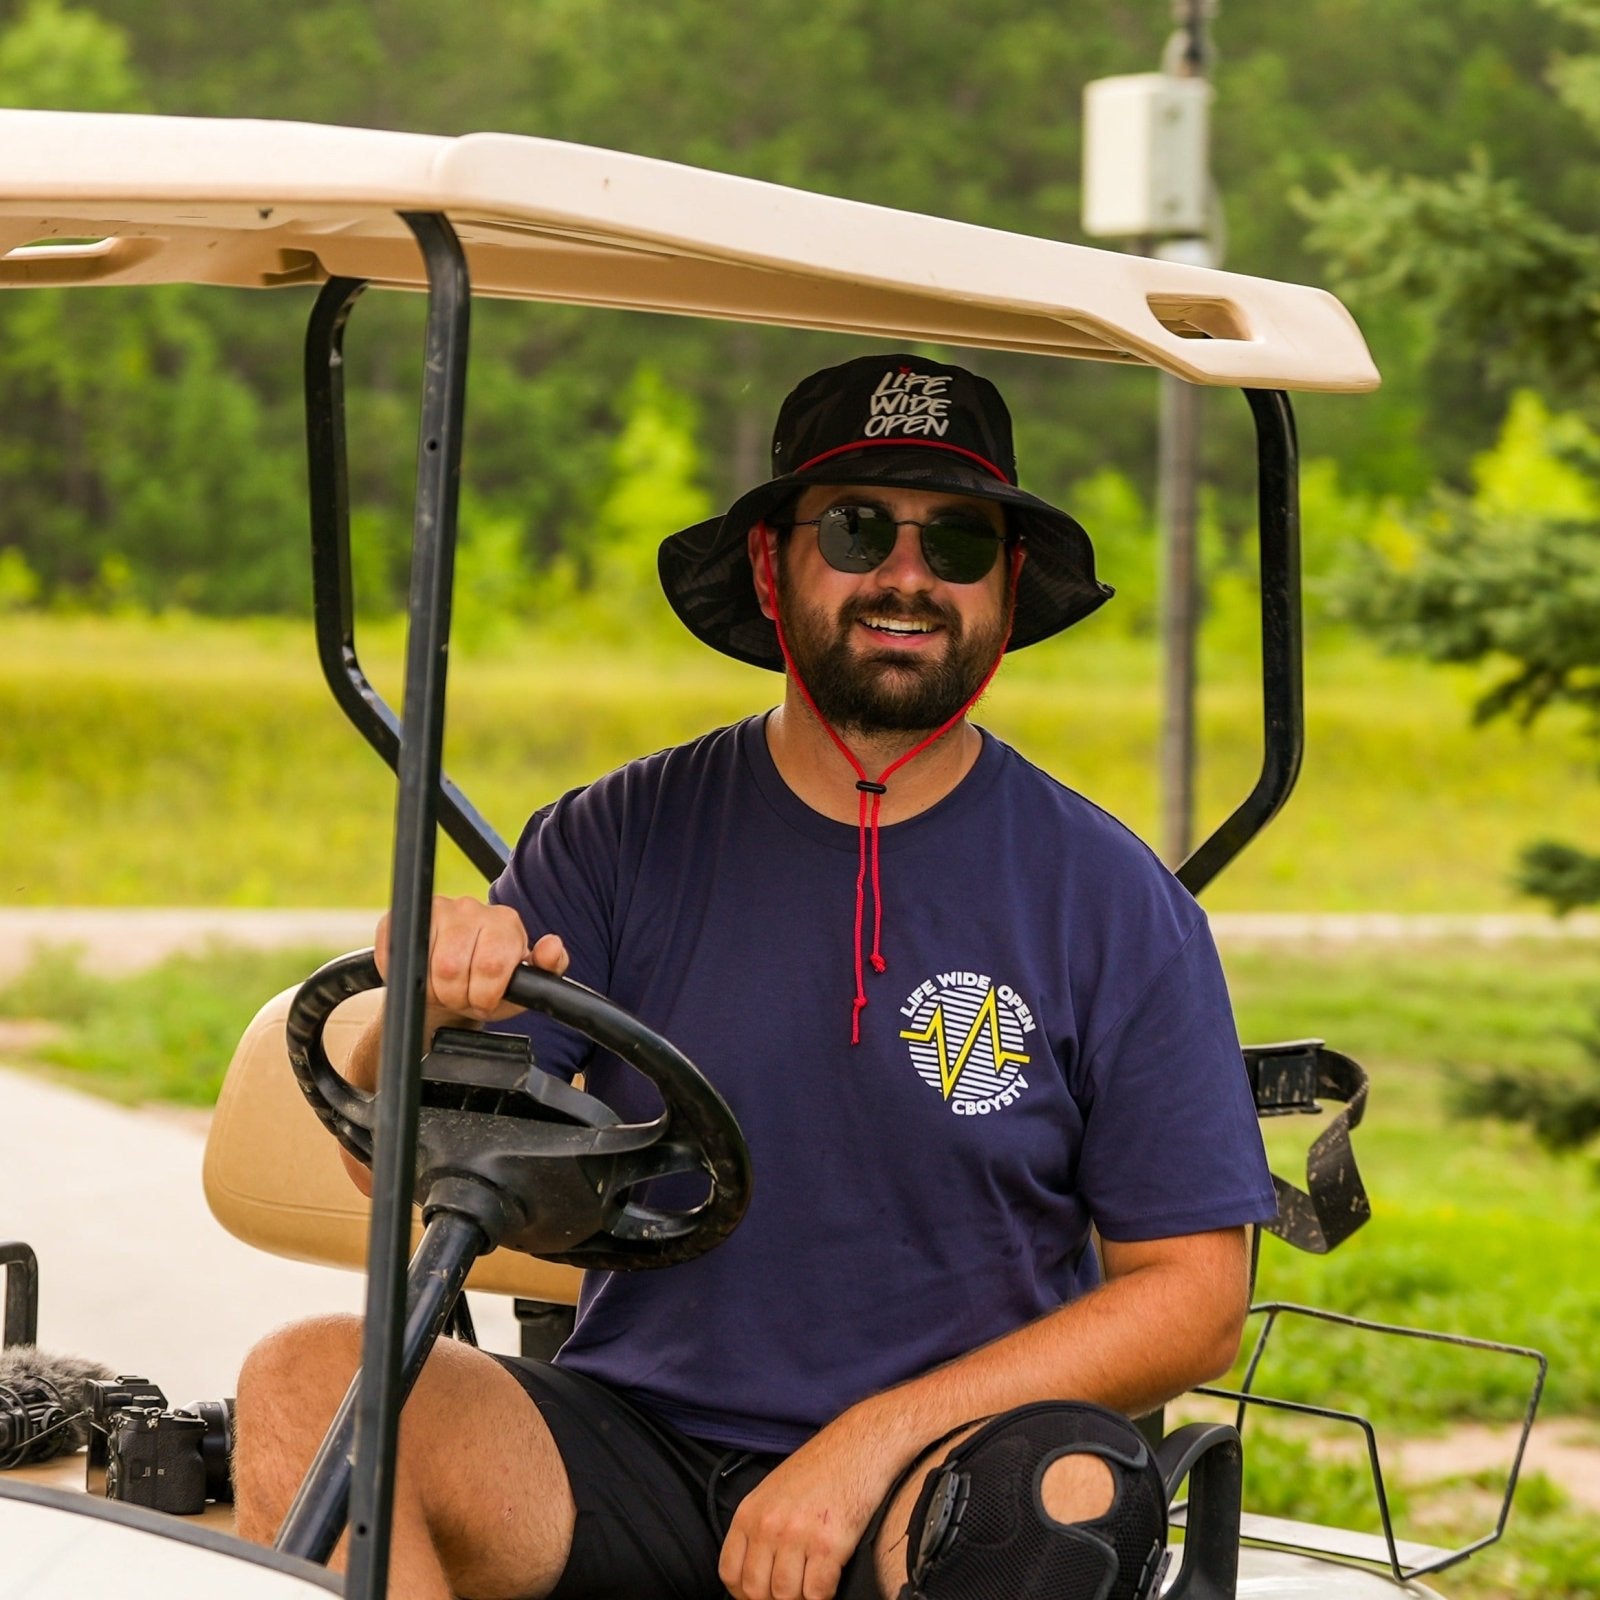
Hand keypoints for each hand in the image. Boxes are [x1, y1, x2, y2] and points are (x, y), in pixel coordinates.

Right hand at [374, 894, 568, 1029]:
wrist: (452, 989)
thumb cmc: (491, 986)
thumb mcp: (526, 986)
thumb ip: (548, 968)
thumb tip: (552, 945)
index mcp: (505, 922)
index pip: (492, 964)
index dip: (484, 994)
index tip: (485, 999)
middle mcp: (472, 908)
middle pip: (454, 967)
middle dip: (457, 996)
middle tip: (463, 997)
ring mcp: (436, 909)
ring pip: (428, 966)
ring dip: (434, 991)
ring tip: (446, 990)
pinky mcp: (401, 917)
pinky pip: (397, 955)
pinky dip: (407, 979)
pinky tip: (421, 978)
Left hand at [718, 1409, 900, 1599]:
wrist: (858, 1446)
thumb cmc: (821, 1468)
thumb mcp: (774, 1491)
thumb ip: (761, 1529)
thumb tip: (759, 1572)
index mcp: (750, 1512)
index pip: (730, 1573)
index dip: (744, 1594)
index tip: (760, 1596)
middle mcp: (769, 1525)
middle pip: (756, 1591)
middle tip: (792, 1592)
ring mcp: (797, 1536)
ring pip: (786, 1597)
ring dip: (801, 1597)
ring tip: (812, 1582)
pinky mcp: (828, 1546)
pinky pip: (818, 1594)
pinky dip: (825, 1595)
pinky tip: (831, 1579)